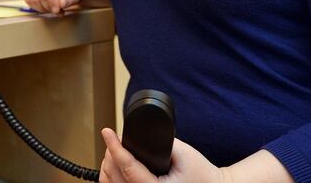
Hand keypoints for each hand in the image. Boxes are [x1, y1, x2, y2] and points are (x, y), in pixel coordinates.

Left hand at [99, 128, 225, 182]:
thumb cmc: (202, 175)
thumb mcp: (184, 153)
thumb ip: (162, 143)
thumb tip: (139, 134)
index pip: (128, 168)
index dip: (115, 147)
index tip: (107, 132)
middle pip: (115, 177)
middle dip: (110, 154)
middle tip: (112, 139)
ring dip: (108, 168)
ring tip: (112, 152)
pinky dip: (112, 179)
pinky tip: (113, 168)